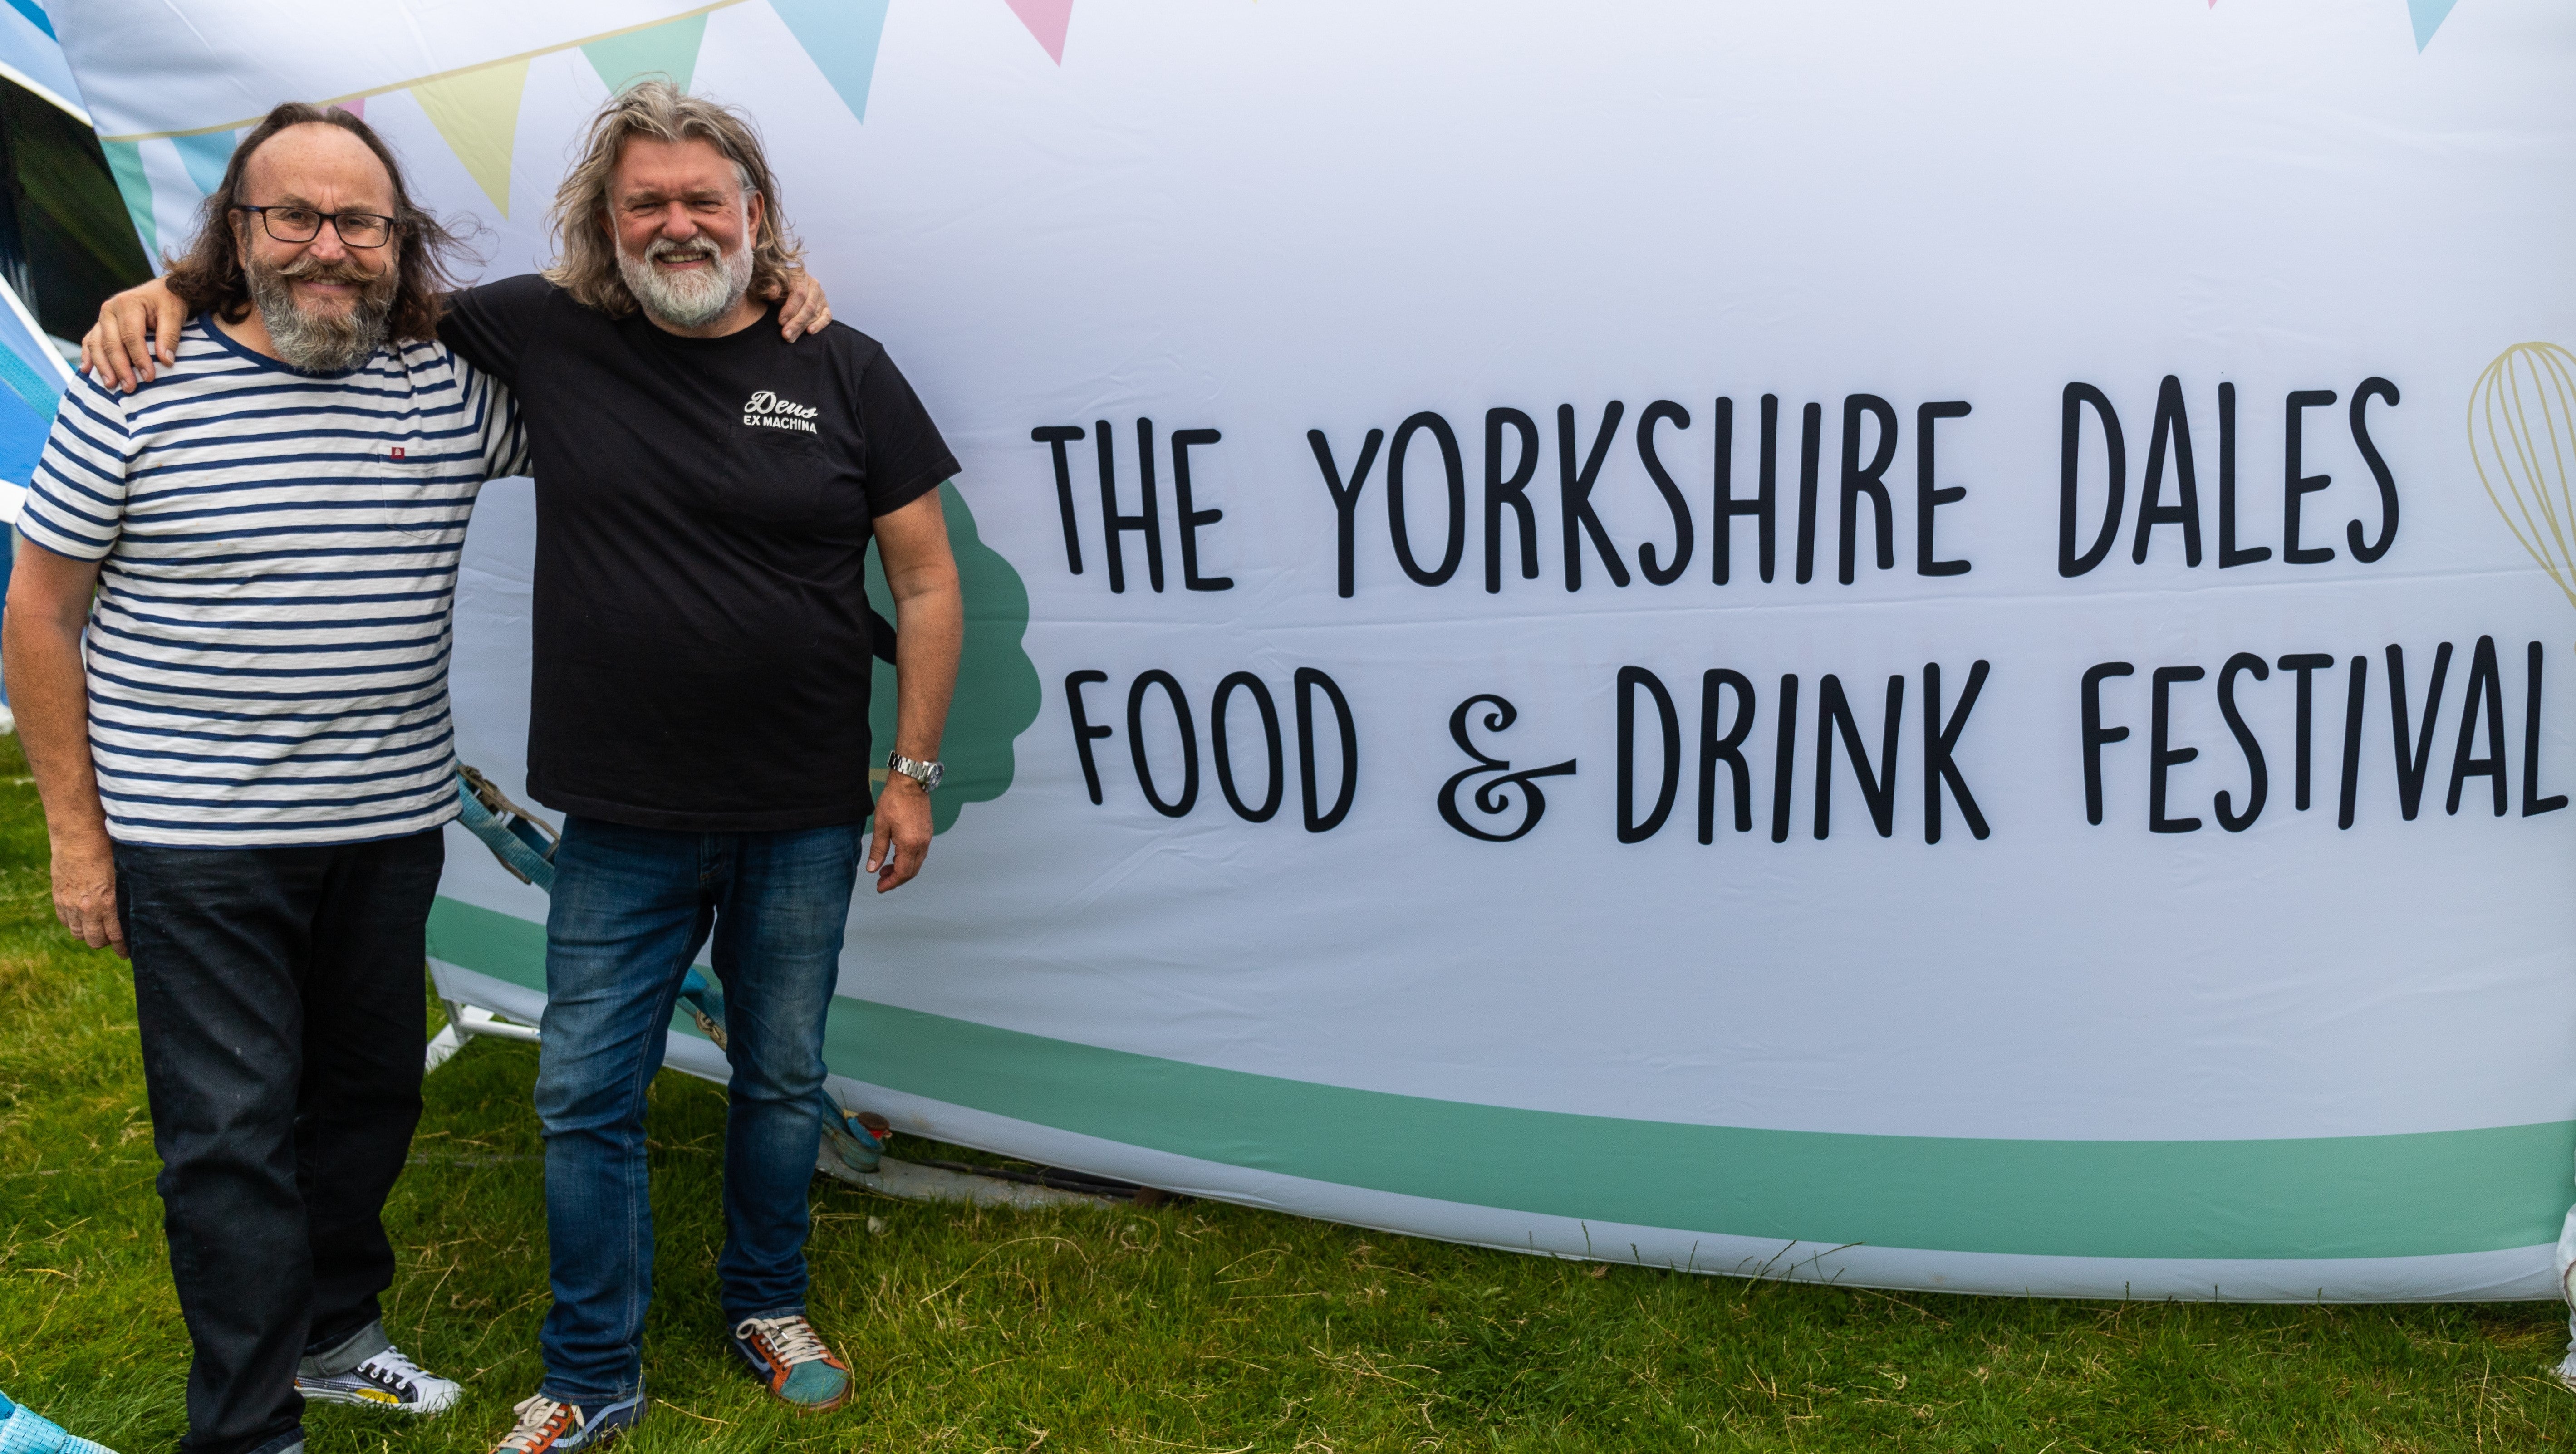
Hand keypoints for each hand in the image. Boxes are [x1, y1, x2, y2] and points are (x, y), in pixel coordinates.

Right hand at [49, 832, 125, 956]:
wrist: (79, 838)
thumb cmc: (108, 852)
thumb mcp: (125, 875)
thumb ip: (126, 896)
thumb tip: (136, 910)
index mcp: (108, 904)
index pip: (116, 936)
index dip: (122, 948)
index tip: (126, 953)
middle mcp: (87, 908)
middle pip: (95, 940)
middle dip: (105, 942)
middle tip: (112, 939)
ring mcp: (70, 904)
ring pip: (78, 933)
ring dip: (88, 933)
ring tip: (97, 928)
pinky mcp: (58, 897)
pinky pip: (65, 921)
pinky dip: (73, 923)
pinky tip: (82, 917)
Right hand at [82, 277, 184, 392]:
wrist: (162, 290)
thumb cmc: (169, 301)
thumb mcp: (174, 314)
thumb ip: (170, 336)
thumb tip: (166, 361)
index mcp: (127, 304)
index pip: (131, 337)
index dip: (139, 358)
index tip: (149, 378)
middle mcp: (109, 310)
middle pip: (111, 343)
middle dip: (120, 368)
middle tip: (129, 388)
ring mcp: (102, 318)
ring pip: (96, 344)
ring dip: (103, 367)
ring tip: (111, 385)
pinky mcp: (100, 325)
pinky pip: (89, 341)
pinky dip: (88, 356)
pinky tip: (87, 371)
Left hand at [777, 270, 830, 341]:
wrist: (787, 288)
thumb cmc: (779, 288)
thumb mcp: (773, 285)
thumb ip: (772, 288)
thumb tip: (772, 293)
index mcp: (800, 275)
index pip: (799, 293)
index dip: (790, 308)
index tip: (781, 321)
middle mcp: (814, 284)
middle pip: (808, 305)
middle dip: (796, 321)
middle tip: (786, 334)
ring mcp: (822, 296)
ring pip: (815, 313)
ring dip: (802, 327)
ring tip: (791, 337)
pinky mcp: (826, 307)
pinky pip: (827, 317)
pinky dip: (819, 325)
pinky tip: (810, 331)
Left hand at [866, 775, 931, 892]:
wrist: (911, 782)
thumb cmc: (894, 800)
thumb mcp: (881, 826)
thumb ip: (877, 850)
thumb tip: (872, 869)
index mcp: (910, 844)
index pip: (903, 873)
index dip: (891, 883)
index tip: (880, 887)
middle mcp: (922, 843)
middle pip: (912, 871)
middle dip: (897, 878)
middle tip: (881, 880)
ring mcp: (927, 838)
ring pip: (917, 863)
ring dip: (902, 869)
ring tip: (886, 868)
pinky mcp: (927, 831)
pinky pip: (920, 853)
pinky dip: (908, 859)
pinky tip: (897, 855)